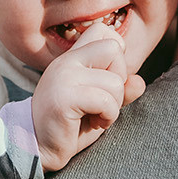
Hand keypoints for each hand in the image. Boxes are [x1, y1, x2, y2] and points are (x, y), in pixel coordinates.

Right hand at [31, 24, 144, 170]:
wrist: (38, 147)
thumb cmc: (69, 125)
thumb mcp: (99, 104)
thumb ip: (119, 90)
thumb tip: (139, 82)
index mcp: (72, 58)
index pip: (102, 31)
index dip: (117, 53)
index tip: (109, 77)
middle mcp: (67, 61)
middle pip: (113, 48)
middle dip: (119, 79)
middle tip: (105, 101)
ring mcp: (64, 77)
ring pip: (114, 81)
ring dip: (115, 105)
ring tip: (99, 116)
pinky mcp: (64, 97)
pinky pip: (105, 100)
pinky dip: (109, 116)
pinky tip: (96, 123)